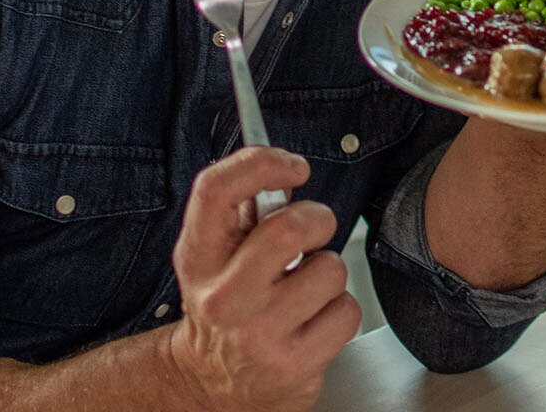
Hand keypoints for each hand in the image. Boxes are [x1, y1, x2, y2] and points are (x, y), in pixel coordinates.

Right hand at [166, 147, 361, 411]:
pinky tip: (313, 319)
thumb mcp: (214, 256)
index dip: (262, 162)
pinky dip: (339, 310)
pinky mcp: (295, 365)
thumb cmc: (224, 307)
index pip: (217, 190)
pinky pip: (347, 310)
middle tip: (313, 230)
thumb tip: (281, 171)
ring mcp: (259, 335)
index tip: (292, 167)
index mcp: (198, 258)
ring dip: (328, 271)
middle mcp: (223, 298)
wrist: (211, 383)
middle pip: (289, 228)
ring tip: (305, 288)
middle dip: (317, 219)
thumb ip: (242, 211)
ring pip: (331, 269)